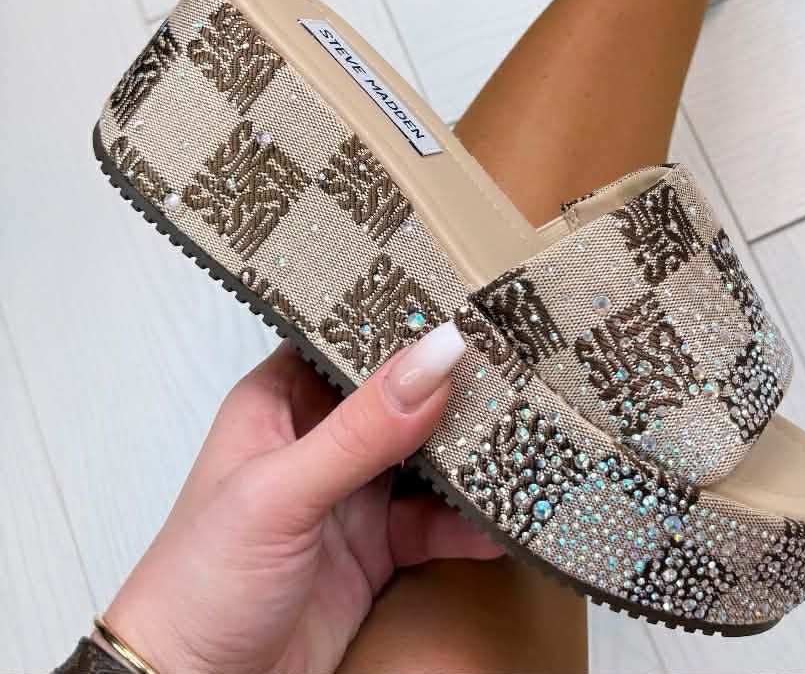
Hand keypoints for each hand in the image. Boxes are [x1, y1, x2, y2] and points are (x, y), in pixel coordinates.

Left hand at [102, 321, 501, 673]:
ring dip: (468, 454)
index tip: (469, 302)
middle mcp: (317, 438)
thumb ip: (362, 427)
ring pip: (423, 457)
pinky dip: (467, 523)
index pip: (348, 338)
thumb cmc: (201, 582)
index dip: (403, 320)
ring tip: (522, 438)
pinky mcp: (373, 550)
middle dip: (452, 387)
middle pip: (398, 396)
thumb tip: (438, 352)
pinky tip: (502, 521)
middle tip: (516, 367)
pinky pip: (432, 523)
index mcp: (279, 401)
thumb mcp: (282, 492)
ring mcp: (349, 495)